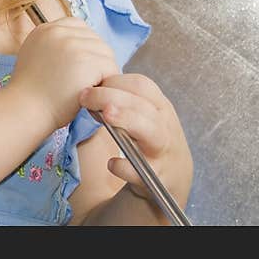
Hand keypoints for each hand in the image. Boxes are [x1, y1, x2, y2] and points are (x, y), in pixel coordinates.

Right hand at [8, 16, 120, 130]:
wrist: (25, 109)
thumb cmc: (30, 92)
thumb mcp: (34, 56)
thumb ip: (53, 46)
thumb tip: (79, 47)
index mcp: (45, 30)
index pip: (79, 26)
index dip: (84, 46)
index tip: (79, 65)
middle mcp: (59, 32)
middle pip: (96, 40)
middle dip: (95, 60)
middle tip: (82, 82)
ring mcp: (74, 45)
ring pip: (106, 55)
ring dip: (101, 73)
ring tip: (85, 89)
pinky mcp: (87, 61)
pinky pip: (110, 69)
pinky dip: (105, 84)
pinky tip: (90, 93)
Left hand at [79, 74, 192, 206]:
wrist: (175, 175)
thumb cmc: (150, 137)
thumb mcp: (144, 116)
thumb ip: (121, 103)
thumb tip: (88, 95)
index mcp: (160, 106)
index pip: (141, 85)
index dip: (115, 81)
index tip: (93, 85)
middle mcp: (165, 126)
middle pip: (141, 105)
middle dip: (110, 96)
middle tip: (84, 97)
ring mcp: (162, 152)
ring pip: (151, 132)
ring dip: (127, 119)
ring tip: (105, 115)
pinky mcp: (156, 177)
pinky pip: (140, 171)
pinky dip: (125, 167)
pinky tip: (111, 163)